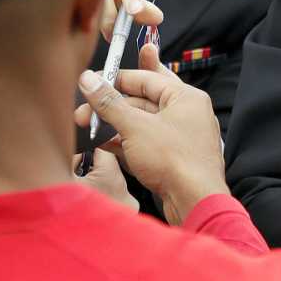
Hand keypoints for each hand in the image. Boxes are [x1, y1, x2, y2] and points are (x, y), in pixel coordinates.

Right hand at [77, 45, 227, 224]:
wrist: (194, 203)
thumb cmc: (176, 162)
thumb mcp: (135, 127)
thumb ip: (109, 103)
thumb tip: (89, 81)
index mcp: (185, 97)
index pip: (146, 78)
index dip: (117, 78)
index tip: (93, 81)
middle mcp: (186, 115)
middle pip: (142, 101)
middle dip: (112, 105)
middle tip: (86, 107)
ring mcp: (179, 138)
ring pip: (141, 124)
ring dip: (114, 125)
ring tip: (88, 124)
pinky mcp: (171, 159)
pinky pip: (144, 144)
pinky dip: (124, 142)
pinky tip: (102, 143)